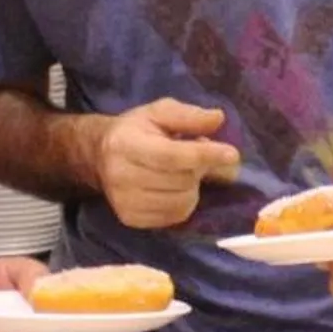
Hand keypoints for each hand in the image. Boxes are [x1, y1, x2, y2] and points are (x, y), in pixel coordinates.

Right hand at [96, 98, 242, 229]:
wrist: (100, 156)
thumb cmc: (136, 130)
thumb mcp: (159, 112)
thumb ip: (188, 115)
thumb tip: (217, 118)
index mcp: (125, 144)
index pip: (173, 155)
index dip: (205, 155)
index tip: (232, 154)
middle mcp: (121, 175)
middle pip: (181, 180)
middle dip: (198, 168)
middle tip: (194, 157)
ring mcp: (124, 202)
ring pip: (182, 201)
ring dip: (192, 187)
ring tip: (181, 172)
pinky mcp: (130, 219)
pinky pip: (175, 216)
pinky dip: (184, 202)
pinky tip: (173, 188)